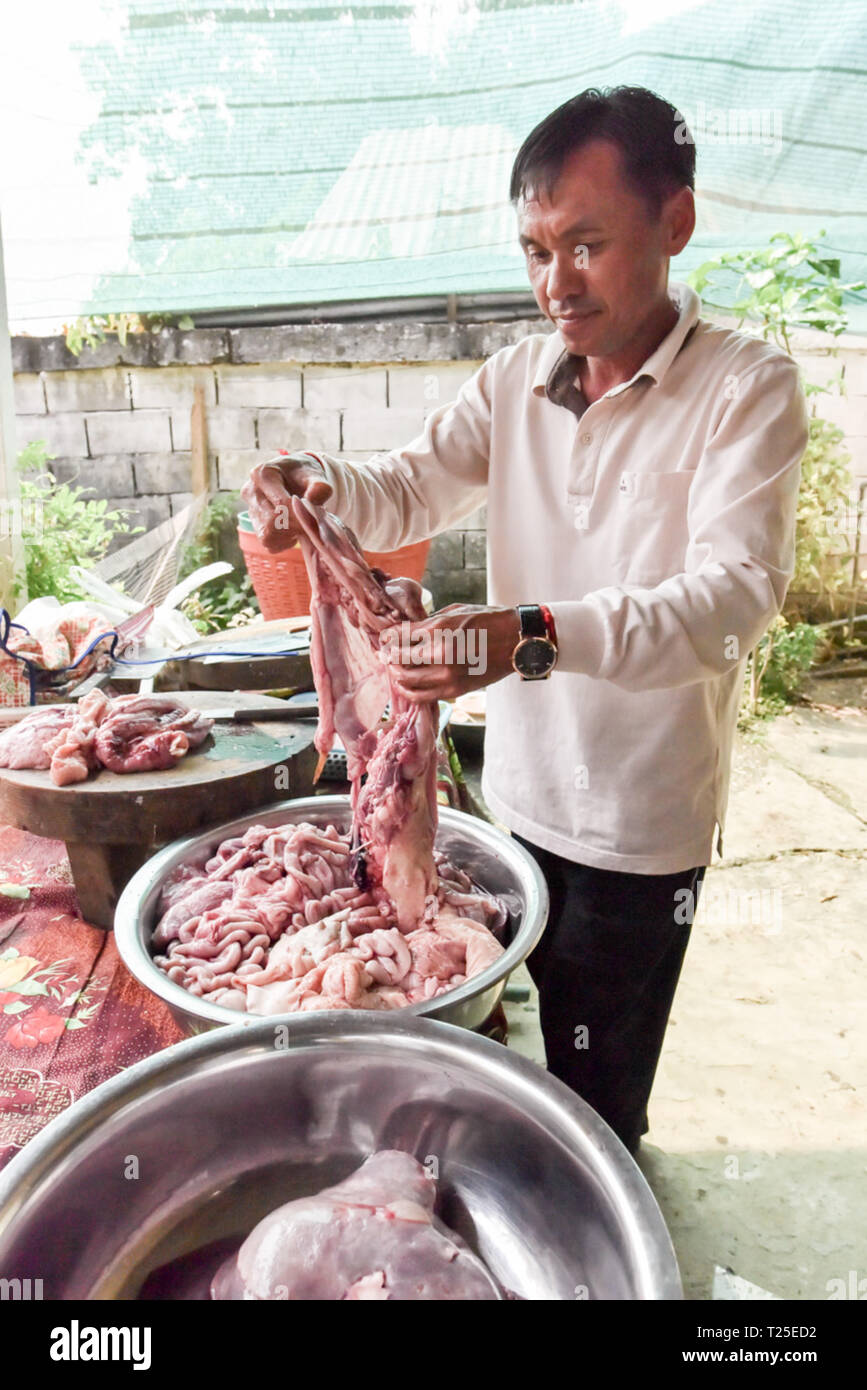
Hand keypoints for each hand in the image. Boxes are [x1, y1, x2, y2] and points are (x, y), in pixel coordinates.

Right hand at [241, 452, 332, 552]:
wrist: (297, 479)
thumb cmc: (305, 475)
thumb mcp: (315, 474)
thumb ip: (319, 485)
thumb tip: (313, 498)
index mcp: (262, 474)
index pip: (280, 504)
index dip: (300, 515)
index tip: (317, 516)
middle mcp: (251, 493)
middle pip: (271, 523)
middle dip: (295, 527)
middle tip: (312, 523)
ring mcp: (251, 511)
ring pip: (267, 536)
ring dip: (290, 536)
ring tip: (302, 524)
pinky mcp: (256, 527)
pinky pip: (269, 544)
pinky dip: (286, 542)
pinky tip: (295, 529)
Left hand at [382, 604, 520, 703]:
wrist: (516, 642)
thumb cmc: (488, 620)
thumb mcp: (454, 612)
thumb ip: (428, 623)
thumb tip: (406, 631)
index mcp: (439, 630)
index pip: (399, 637)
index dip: (386, 638)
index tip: (383, 639)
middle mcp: (440, 654)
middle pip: (398, 660)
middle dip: (389, 657)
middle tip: (386, 655)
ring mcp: (447, 676)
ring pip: (407, 682)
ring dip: (397, 676)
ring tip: (396, 670)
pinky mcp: (454, 691)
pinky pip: (422, 697)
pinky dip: (411, 691)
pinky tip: (409, 684)